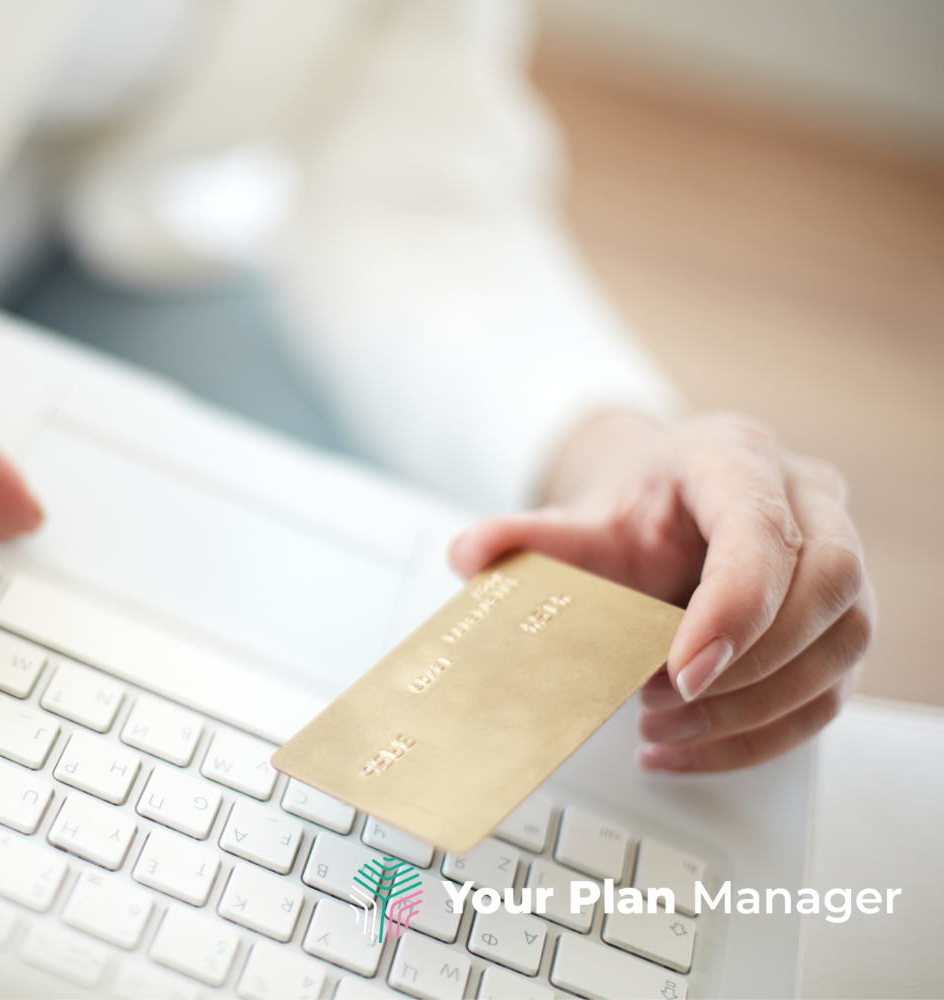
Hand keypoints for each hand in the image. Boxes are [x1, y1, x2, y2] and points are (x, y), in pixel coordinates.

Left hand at [449, 410, 872, 771]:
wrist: (666, 507)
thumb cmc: (635, 510)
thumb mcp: (577, 518)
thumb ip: (524, 536)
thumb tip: (468, 553)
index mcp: (736, 457)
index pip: (763, 526)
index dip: (735, 604)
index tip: (684, 669)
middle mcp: (807, 499)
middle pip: (828, 585)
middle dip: (750, 664)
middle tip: (663, 702)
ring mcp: (839, 558)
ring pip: (843, 643)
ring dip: (757, 707)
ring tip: (667, 726)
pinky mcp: (840, 621)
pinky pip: (831, 690)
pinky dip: (762, 735)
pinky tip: (689, 748)